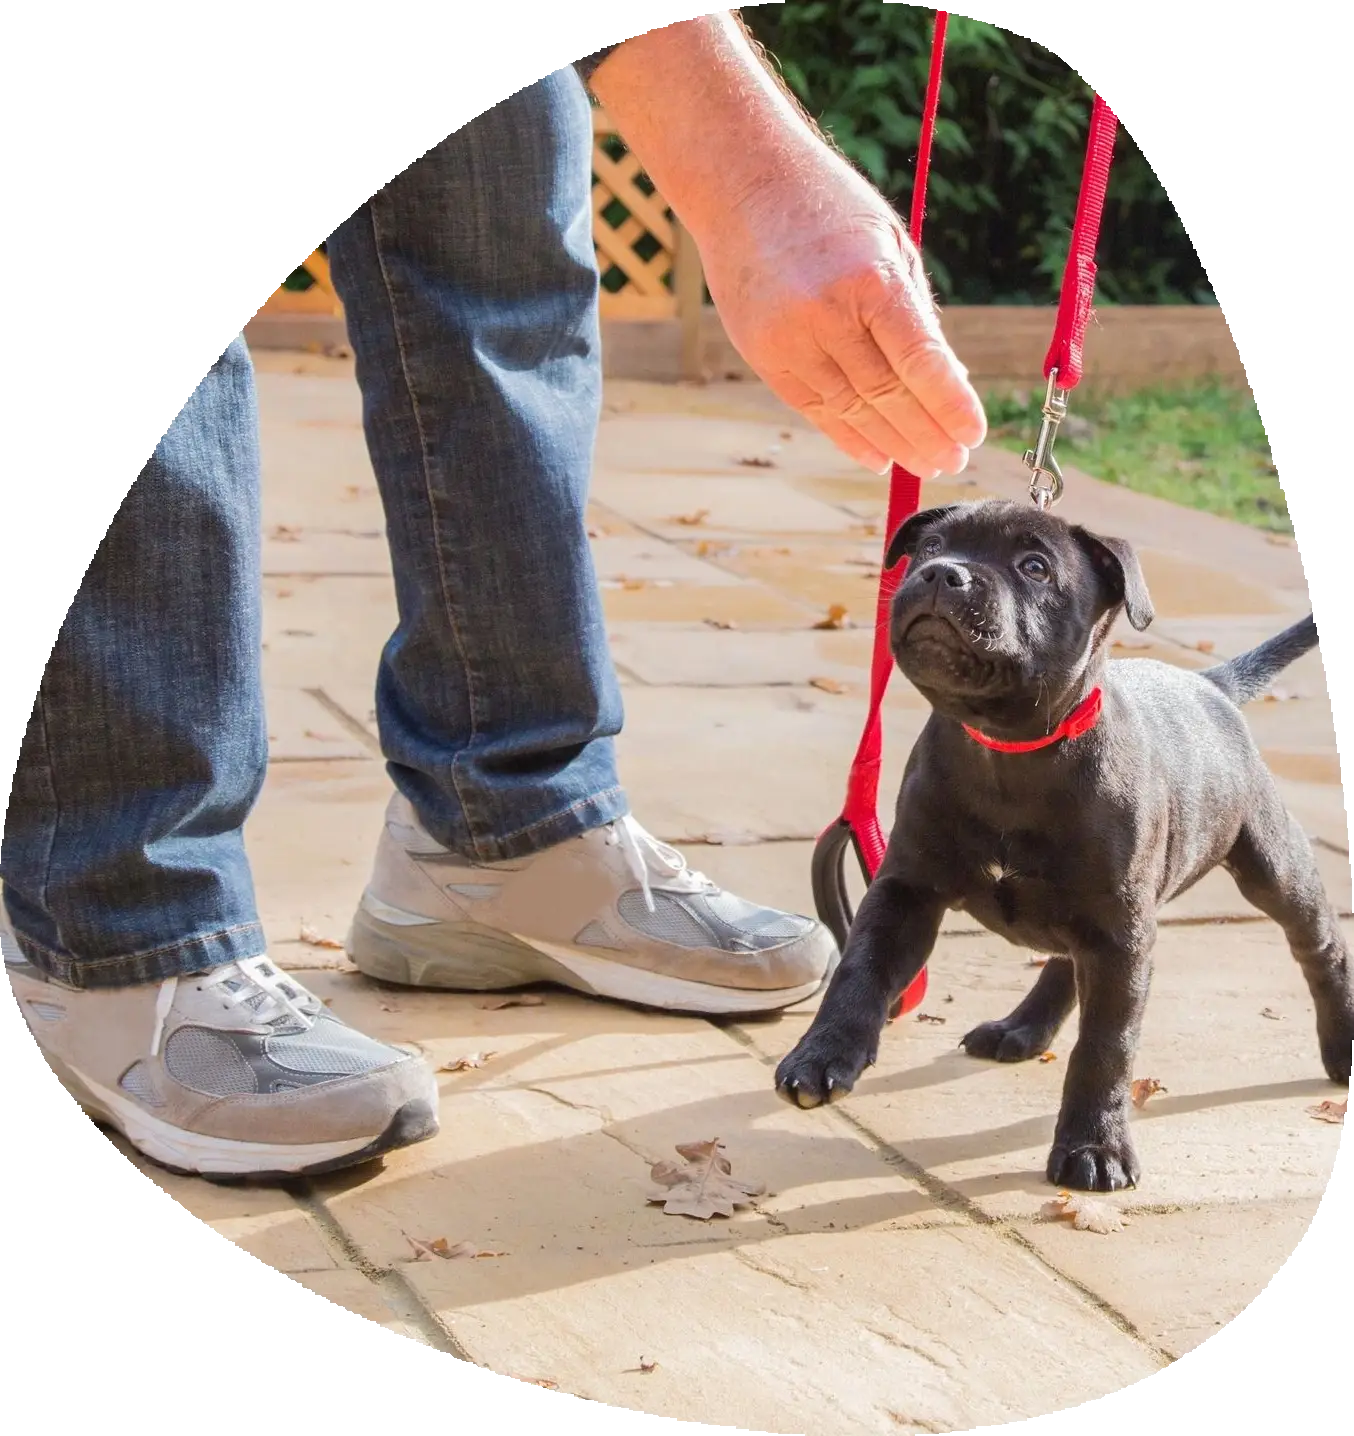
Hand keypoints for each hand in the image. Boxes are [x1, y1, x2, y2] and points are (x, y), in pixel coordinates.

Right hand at [694, 158, 986, 477]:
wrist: (741, 183)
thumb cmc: (829, 208)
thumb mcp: (889, 246)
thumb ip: (915, 314)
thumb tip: (948, 381)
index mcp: (869, 279)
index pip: (919, 360)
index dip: (950, 404)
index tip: (973, 434)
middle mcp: (826, 315)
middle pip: (886, 395)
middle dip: (926, 433)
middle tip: (955, 459)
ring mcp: (789, 339)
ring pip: (850, 410)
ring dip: (893, 442)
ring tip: (926, 463)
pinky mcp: (763, 355)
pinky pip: (813, 409)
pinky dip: (848, 436)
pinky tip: (878, 455)